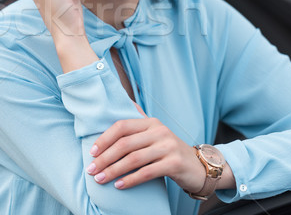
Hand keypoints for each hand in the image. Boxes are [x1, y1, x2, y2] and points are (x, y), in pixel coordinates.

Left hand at [86, 110, 206, 192]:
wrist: (199, 166)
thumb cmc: (169, 151)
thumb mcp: (155, 134)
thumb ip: (138, 125)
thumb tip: (123, 105)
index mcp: (151, 122)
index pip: (122, 126)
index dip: (104, 139)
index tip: (92, 152)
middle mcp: (160, 131)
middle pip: (125, 144)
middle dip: (105, 158)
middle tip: (91, 170)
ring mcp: (168, 147)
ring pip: (133, 159)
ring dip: (113, 170)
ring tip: (100, 179)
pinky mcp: (174, 164)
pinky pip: (146, 172)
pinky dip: (130, 180)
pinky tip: (119, 185)